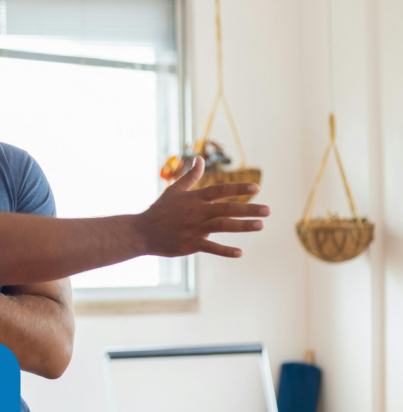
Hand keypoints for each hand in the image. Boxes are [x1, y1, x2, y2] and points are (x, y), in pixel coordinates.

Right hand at [134, 156, 270, 257]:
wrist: (142, 232)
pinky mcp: (190, 244)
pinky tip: (239, 252)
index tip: (256, 188)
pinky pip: (210, 247)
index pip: (219, 191)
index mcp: (193, 198)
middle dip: (248, 209)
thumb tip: (200, 159)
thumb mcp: (174, 190)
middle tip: (268, 210)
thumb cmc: (160, 210)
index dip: (237, 189)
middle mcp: (195, 212)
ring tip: (260, 225)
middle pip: (225, 209)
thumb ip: (191, 176)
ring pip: (221, 226)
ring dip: (242, 226)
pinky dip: (224, 250)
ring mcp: (193, 229)